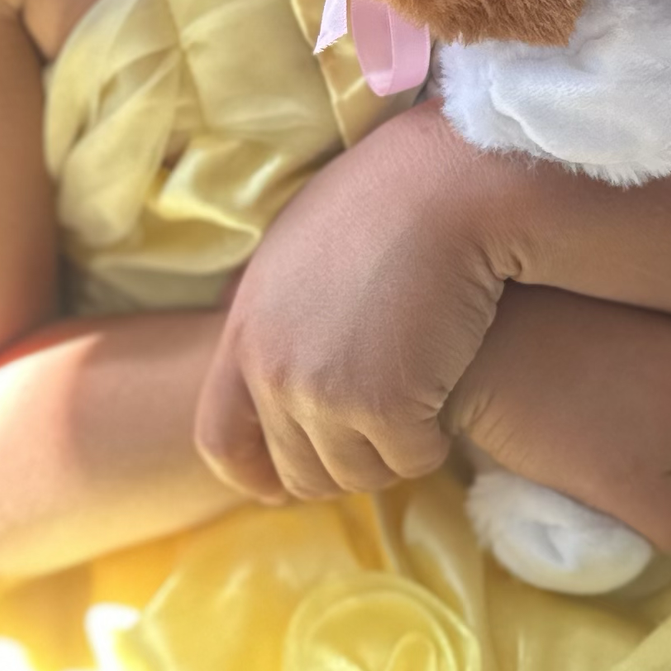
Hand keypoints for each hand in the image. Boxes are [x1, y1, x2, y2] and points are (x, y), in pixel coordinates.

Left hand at [195, 108, 512, 501]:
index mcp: (245, 327)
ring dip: (392, 452)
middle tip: (387, 437)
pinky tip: (451, 391)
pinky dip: (434, 440)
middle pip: (297, 471)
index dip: (254, 473)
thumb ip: (281, 310)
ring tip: (423, 403)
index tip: (282, 487)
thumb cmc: (391, 199)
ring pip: (357, 474)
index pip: (219, 436)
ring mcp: (322, 389)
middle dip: (343, 467)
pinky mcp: (382, 403)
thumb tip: (278, 360)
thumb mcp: (304, 249)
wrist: (446, 182)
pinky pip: (413, 458)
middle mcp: (271, 365)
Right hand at [447, 286, 670, 554]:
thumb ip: (657, 340)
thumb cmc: (527, 315)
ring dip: (650, 481)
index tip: (633, 409)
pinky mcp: (638, 479)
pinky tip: (602, 499)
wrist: (470, 342)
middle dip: (668, 448)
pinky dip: (647, 527)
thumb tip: (660, 390)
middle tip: (604, 430)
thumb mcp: (617, 302)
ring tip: (588, 451)